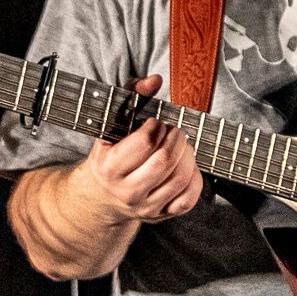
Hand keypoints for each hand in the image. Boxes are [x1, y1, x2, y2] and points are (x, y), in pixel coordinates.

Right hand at [60, 73, 203, 225]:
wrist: (101, 196)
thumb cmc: (110, 154)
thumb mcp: (111, 124)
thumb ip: (131, 96)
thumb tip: (155, 80)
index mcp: (110, 167)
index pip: (145, 142)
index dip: (157, 126)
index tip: (156, 123)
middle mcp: (127, 191)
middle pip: (165, 161)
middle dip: (177, 139)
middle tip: (174, 131)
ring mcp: (146, 207)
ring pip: (180, 178)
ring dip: (188, 155)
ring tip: (180, 146)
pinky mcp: (162, 215)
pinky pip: (189, 198)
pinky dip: (195, 178)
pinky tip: (186, 166)